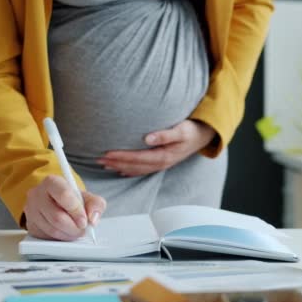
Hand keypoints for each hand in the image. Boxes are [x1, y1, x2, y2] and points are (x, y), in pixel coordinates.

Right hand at [24, 175, 106, 240]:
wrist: (55, 202)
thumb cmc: (71, 198)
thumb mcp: (87, 196)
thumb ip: (96, 204)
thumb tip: (93, 218)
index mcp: (52, 182)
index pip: (64, 195)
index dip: (76, 211)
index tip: (85, 220)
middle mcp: (37, 195)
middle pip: (57, 217)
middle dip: (74, 227)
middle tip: (83, 229)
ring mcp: (31, 211)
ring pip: (52, 229)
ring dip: (69, 234)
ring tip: (77, 231)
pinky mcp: (30, 225)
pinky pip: (47, 237)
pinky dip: (61, 238)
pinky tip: (66, 233)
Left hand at [98, 120, 215, 176]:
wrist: (203, 136)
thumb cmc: (191, 130)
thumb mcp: (181, 130)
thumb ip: (165, 134)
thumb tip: (148, 138)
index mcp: (164, 156)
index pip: (137, 158)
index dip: (121, 157)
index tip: (107, 154)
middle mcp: (161, 162)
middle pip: (134, 166)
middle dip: (116, 163)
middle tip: (98, 160)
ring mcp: (161, 164)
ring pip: (136, 169)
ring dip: (119, 167)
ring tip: (104, 164)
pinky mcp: (161, 162)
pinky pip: (142, 169)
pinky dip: (130, 170)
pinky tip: (121, 171)